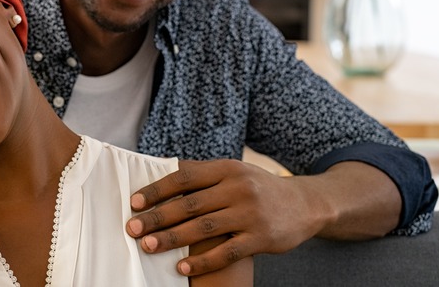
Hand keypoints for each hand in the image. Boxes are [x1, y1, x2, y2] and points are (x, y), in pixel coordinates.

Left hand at [126, 159, 325, 276]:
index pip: (184, 177)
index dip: (157, 190)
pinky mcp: (261, 238)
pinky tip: (182, 269)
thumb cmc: (258, 188)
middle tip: (132, 228)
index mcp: (227, 168)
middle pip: (189, 204)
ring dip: (173, 239)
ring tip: (149, 246)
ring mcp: (250, 214)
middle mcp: (238, 188)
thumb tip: (161, 175)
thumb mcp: (235, 172)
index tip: (135, 202)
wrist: (306, 204)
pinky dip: (202, 262)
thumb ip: (203, 175)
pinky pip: (226, 253)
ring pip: (204, 229)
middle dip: (158, 217)